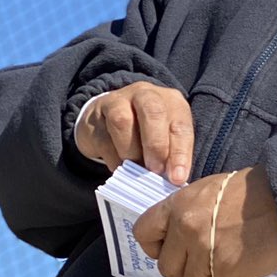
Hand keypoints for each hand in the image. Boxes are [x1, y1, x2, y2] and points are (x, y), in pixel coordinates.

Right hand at [75, 83, 193, 184]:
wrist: (109, 117)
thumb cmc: (146, 133)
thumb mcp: (165, 139)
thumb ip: (170, 156)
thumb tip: (171, 181)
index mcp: (171, 101)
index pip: (180, 125)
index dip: (180, 153)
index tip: (177, 178)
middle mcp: (146, 95)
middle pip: (153, 112)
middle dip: (156, 145)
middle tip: (155, 170)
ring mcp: (118, 100)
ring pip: (122, 121)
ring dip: (131, 151)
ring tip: (136, 169)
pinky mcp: (95, 113)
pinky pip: (103, 137)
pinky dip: (113, 158)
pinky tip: (120, 168)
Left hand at [132, 166, 276, 276]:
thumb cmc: (255, 193)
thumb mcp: (211, 190)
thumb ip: (191, 211)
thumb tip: (183, 236)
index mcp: (178, 205)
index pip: (143, 232)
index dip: (155, 248)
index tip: (171, 253)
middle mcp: (185, 227)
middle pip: (168, 268)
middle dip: (185, 273)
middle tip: (204, 272)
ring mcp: (205, 250)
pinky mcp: (227, 269)